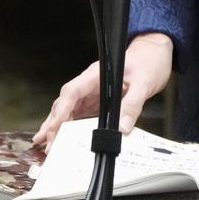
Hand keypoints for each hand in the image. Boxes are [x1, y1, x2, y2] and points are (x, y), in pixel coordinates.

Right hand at [32, 32, 173, 151]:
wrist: (154, 54)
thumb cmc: (148, 61)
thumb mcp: (144, 82)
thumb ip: (132, 104)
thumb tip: (122, 128)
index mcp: (97, 74)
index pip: (73, 91)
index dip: (62, 110)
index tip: (54, 128)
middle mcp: (90, 83)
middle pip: (66, 103)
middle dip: (55, 123)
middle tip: (49, 145)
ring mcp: (92, 92)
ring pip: (69, 109)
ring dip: (57, 126)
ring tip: (44, 145)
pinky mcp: (98, 101)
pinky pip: (80, 114)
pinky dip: (69, 126)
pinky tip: (60, 138)